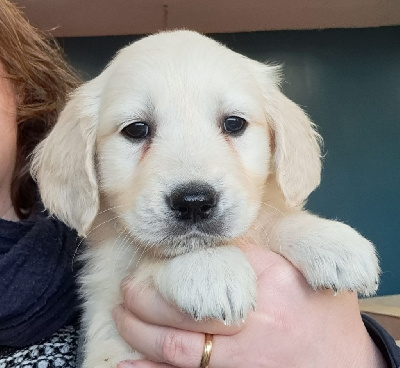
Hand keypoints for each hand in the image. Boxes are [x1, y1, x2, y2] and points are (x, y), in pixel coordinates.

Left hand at [113, 247, 385, 367]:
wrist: (346, 365)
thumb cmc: (327, 314)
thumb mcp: (313, 268)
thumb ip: (277, 246)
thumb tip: (232, 227)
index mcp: (273, 276)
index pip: (216, 257)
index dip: (183, 255)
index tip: (163, 252)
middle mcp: (254, 316)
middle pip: (186, 304)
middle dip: (148, 297)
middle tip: (130, 287)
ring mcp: (245, 355)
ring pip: (178, 344)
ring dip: (143, 330)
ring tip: (124, 313)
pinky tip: (126, 365)